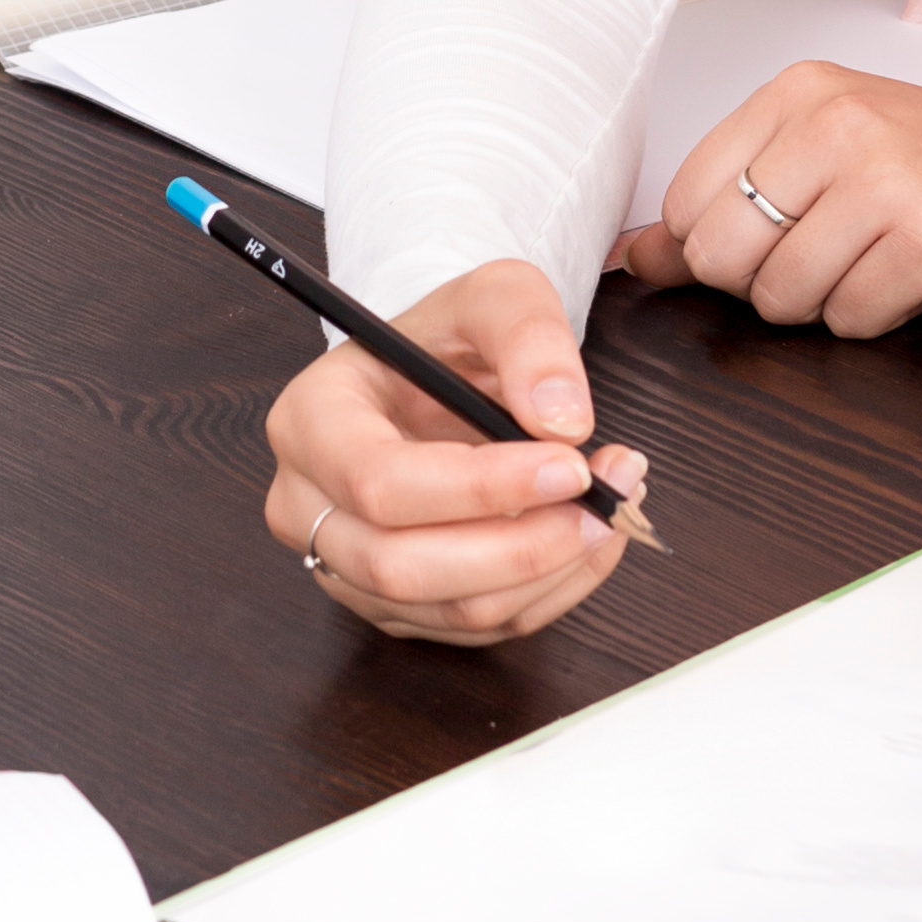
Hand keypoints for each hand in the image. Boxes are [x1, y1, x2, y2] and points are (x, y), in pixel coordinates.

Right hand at [255, 260, 650, 644]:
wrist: (439, 376)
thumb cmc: (451, 337)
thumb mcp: (495, 295)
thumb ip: (530, 336)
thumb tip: (563, 418)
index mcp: (311, 420)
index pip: (380, 482)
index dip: (480, 488)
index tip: (570, 467)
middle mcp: (308, 504)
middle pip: (405, 567)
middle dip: (523, 547)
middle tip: (605, 505)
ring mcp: (345, 567)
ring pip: (451, 609)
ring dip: (550, 571)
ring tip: (613, 509)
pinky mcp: (393, 607)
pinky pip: (477, 627)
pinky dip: (549, 592)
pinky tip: (588, 541)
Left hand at [615, 62, 921, 329]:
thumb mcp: (822, 155)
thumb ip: (723, 200)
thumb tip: (631, 258)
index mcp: (800, 91)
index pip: (687, 197)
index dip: (711, 245)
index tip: (759, 241)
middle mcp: (837, 123)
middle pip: (723, 251)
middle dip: (759, 281)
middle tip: (820, 258)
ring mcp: (884, 180)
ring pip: (781, 294)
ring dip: (819, 303)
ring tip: (868, 262)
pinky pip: (850, 318)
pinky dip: (872, 315)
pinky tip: (906, 277)